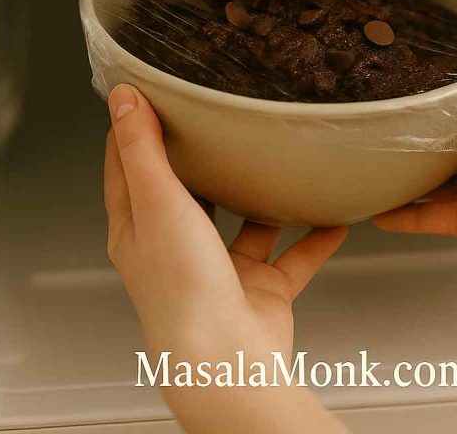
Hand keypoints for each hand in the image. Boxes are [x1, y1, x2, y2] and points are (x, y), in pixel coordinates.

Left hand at [104, 85, 347, 432]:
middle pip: (189, 194)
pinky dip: (315, 238)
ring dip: (266, 199)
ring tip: (284, 163)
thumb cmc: (182, 288)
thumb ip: (142, 148)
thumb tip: (121, 98)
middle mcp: (178, 250)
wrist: (228, 361)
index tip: (152, 94)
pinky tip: (335, 217)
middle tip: (223, 119)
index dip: (136, 131)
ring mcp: (221, 271)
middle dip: (205, 160)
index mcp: (141, 229)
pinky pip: (294, 257)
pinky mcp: (260, 291)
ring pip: (247, 224)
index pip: (129, 169)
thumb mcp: (158, 202)